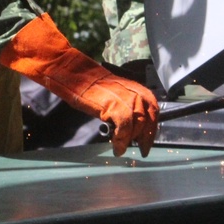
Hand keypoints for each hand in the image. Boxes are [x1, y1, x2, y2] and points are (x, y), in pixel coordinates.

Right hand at [0, 14, 159, 155]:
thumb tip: (130, 124)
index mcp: (133, 86)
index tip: (148, 140)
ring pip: (138, 121)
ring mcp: (122, 96)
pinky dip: (122, 139)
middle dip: (147, 136)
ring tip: (124, 149)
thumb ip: (124, 104)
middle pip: (149, 115)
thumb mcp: (111, 92)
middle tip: (142, 150)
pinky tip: (117, 147)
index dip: (153, 125)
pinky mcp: (110, 103)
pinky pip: (124, 125)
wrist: (71, 73)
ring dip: (132, 139)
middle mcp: (131, 90)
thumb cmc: (87, 84)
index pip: (153, 106)